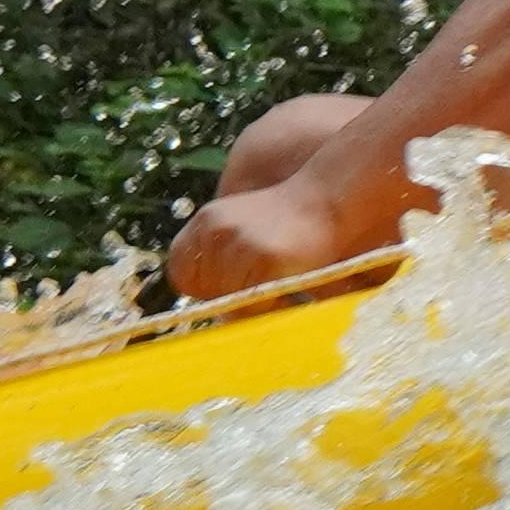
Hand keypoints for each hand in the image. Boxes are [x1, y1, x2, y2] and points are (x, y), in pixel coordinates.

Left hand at [168, 179, 352, 304]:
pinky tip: (285, 283)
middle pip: (206, 291)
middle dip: (231, 295)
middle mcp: (216, 231)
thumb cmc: (288, 224)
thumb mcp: (242, 230)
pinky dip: (269, 305)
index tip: (231, 283)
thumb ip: (220, 260)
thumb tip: (213, 311)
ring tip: (276, 278)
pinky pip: (255, 304)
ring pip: (229, 301)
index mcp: (205, 221)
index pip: (181, 273)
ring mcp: (239, 245)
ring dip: (252, 302)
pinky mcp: (265, 260)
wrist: (328, 199)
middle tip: (262, 279)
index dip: (205, 286)